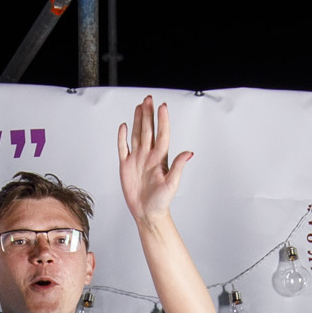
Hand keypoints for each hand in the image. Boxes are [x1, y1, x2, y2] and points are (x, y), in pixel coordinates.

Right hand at [117, 95, 191, 220]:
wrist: (148, 213)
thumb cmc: (161, 201)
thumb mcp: (172, 184)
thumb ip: (178, 167)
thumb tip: (189, 153)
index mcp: (160, 158)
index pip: (162, 134)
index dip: (162, 120)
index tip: (162, 106)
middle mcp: (149, 155)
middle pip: (148, 130)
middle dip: (149, 114)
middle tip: (148, 99)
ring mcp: (137, 159)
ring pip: (137, 134)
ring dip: (138, 120)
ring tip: (139, 106)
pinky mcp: (126, 166)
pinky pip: (123, 148)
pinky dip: (122, 137)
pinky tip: (124, 126)